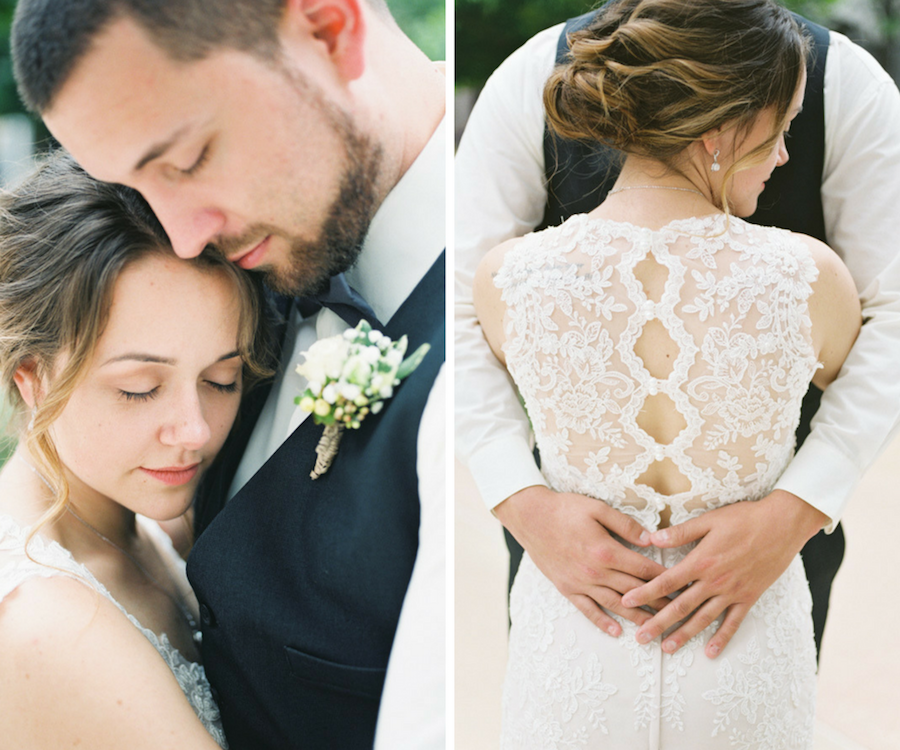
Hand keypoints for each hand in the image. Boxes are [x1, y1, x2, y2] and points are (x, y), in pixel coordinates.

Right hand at [494, 485, 669, 635]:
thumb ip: (625, 525)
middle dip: (659, 602)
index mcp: (606, 551)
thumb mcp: (597, 508)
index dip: (665, 578)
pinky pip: (587, 610)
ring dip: (637, 618)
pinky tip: (616, 631)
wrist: (530, 517)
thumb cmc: (564, 508)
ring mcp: (580, 582)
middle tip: (680, 613)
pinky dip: (602, 622)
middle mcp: (595, 572)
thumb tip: (650, 539)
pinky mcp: (567, 588)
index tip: (682, 586)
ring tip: (656, 628)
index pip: (643, 569)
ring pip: (615, 605)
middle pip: (634, 590)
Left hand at [621, 490, 827, 656]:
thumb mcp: (709, 520)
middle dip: (659, 623)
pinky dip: (722, 638)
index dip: (645, 592)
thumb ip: (681, 533)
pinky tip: (710, 652)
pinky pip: (733, 622)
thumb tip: (652, 538)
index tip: (626, 601)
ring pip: (703, 618)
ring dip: (684, 635)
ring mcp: (732, 592)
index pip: (666, 581)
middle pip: (681, 606)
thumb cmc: (744, 518)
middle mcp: (714, 581)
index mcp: (701, 561)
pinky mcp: (748, 597)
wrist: (782, 525)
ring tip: (667, 648)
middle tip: (640, 637)